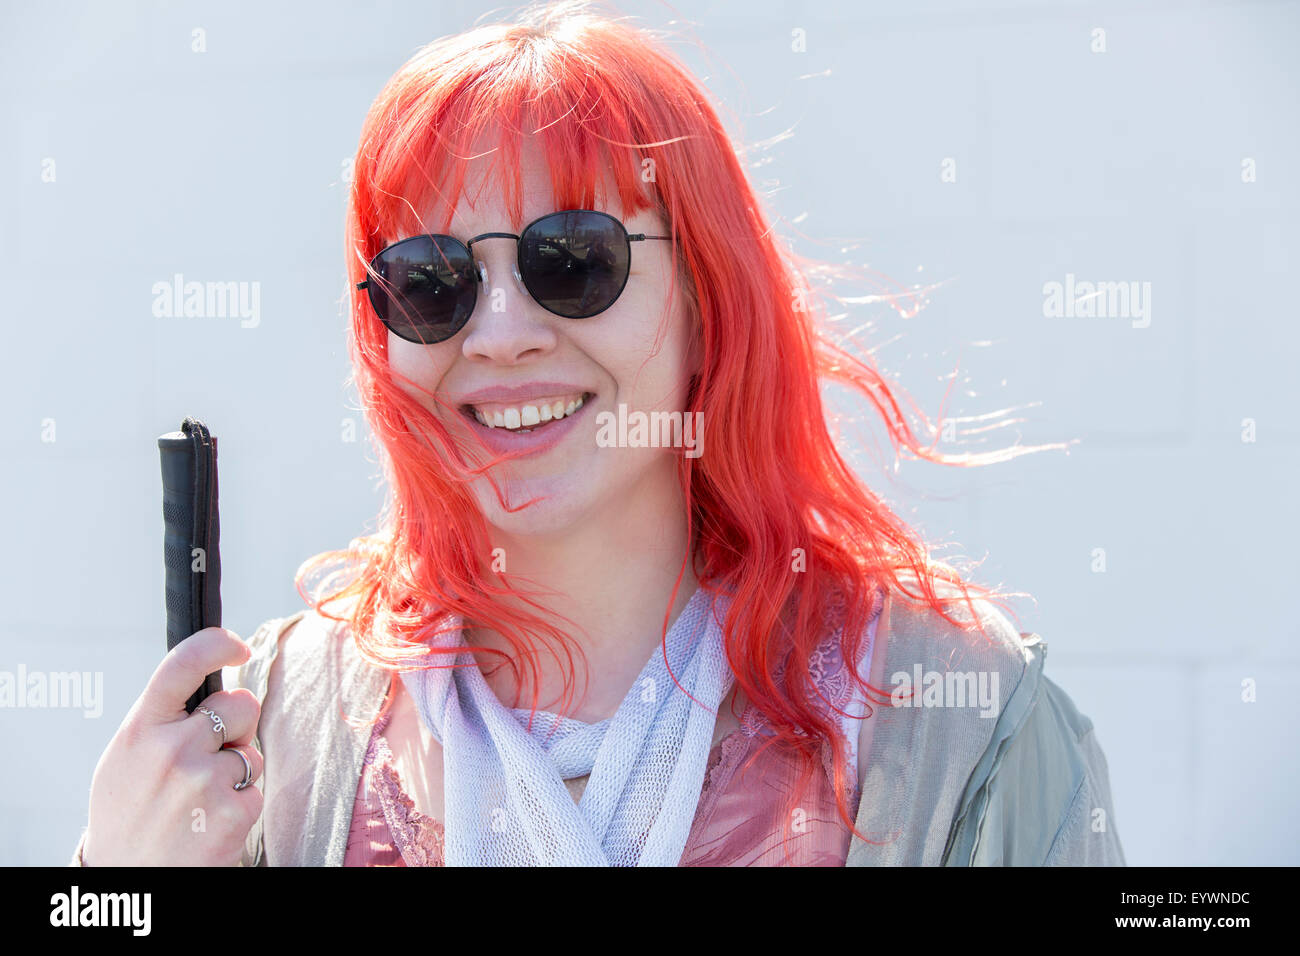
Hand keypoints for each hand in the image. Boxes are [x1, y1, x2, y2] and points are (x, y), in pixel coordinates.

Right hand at [81, 627, 262, 865]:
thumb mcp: (126, 759)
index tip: (237, 646)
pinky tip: (210, 825)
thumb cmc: (130, 815)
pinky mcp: (231, 811)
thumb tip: (209, 682)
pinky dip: (241, 806)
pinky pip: (256, 790)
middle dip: (238, 725)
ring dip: (238, 772)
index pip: (182, 664)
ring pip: (251, 751)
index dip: (217, 644)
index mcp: (140, 729)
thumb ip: (162, 720)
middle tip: (210, 757)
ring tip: (199, 802)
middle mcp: (170, 749)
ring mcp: (202, 780)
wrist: (128, 879)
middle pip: (239, 704)